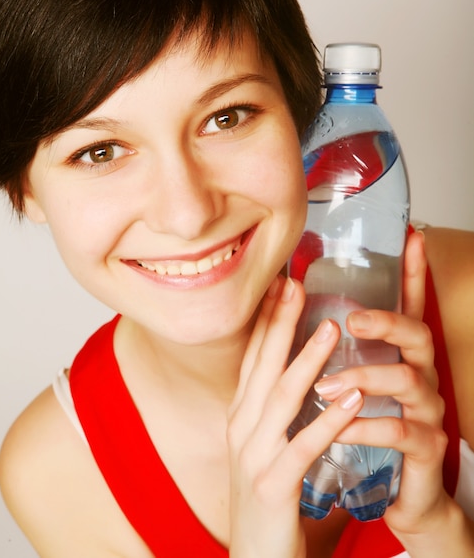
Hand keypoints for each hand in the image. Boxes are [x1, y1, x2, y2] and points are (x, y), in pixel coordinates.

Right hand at [227, 276, 362, 557]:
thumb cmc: (268, 500)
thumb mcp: (268, 448)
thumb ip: (283, 416)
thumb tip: (313, 384)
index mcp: (242, 416)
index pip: (254, 357)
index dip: (266, 320)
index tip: (281, 285)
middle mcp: (241, 427)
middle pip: (262, 365)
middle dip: (280, 322)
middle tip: (296, 284)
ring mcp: (253, 455)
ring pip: (281, 397)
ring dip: (306, 360)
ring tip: (330, 328)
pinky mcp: (272, 485)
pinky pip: (303, 446)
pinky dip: (328, 420)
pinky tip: (352, 399)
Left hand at [314, 232, 473, 554]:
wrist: (396, 493)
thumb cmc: (367, 428)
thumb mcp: (355, 384)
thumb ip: (338, 352)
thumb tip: (303, 311)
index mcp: (399, 356)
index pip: (409, 305)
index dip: (412, 271)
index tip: (411, 235)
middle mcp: (419, 375)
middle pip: (417, 335)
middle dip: (387, 321)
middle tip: (352, 318)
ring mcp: (426, 411)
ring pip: (407, 382)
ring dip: (366, 379)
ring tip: (325, 386)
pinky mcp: (426, 449)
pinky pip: (401, 433)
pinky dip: (367, 428)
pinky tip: (340, 429)